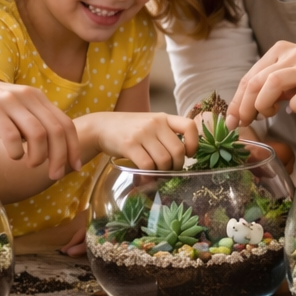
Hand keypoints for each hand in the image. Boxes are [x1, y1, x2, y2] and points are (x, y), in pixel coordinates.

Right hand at [0, 71, 81, 179]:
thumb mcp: (13, 111)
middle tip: (55, 175)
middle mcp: (27, 97)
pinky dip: (17, 151)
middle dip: (60, 157)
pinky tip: (13, 157)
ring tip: (32, 166)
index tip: (75, 167)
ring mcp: (8, 102)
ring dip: (40, 156)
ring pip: (38, 134)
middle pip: (56, 131)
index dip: (73, 147)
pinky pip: (12, 135)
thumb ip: (31, 124)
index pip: (65, 124)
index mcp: (36, 98)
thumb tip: (52, 150)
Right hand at [78, 111, 197, 170]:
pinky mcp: (129, 145)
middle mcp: (155, 123)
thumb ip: (166, 135)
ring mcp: (142, 133)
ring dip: (163, 172)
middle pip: (178, 150)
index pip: (189, 126)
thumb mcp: (151, 124)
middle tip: (171, 170)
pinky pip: (147, 165)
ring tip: (157, 173)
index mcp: (164, 117)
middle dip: (177, 166)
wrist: (102, 126)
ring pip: (163, 160)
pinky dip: (149, 175)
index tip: (189, 154)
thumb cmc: (131, 129)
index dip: (194, 143)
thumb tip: (182, 159)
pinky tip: (146, 177)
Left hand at [230, 41, 295, 127]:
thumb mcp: (294, 75)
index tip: (232, 120)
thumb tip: (251, 106)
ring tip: (266, 117)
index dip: (237, 100)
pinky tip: (294, 111)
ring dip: (262, 105)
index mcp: (281, 52)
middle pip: (256, 81)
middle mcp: (292, 56)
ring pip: (272, 84)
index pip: (249, 77)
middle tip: (243, 124)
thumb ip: (273, 85)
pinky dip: (294, 107)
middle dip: (244, 107)